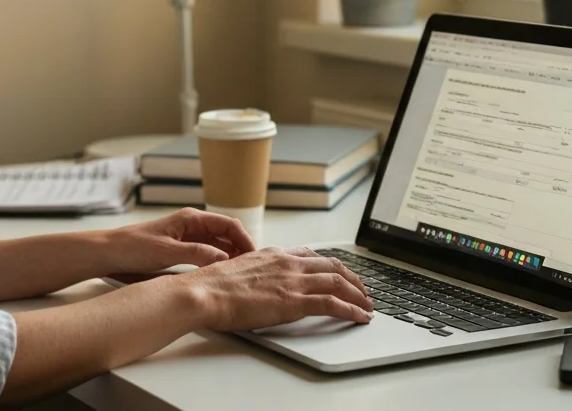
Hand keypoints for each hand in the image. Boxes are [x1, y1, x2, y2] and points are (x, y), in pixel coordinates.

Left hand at [102, 208, 256, 274]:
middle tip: (251, 269)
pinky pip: (205, 257)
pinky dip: (216, 265)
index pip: (229, 224)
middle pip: (226, 236)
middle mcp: (192, 226)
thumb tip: (224, 259)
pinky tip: (219, 278)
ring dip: (229, 259)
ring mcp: (187, 239)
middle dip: (241, 250)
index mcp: (191, 219)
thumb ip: (196, 254)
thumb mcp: (167, 251)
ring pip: (217, 247)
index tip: (253, 256)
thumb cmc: (132, 246)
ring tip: (240, 276)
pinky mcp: (180, 252)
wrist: (108, 253)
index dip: (244, 239)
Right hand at [176, 246, 373, 330]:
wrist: (204, 292)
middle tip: (362, 291)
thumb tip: (261, 282)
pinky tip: (359, 317)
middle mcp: (288, 263)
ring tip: (367, 306)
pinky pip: (333, 304)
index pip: (313, 255)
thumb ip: (258, 273)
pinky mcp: (294, 301)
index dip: (332, 265)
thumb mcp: (240, 270)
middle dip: (353, 279)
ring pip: (339, 282)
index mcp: (275, 254)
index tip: (341, 273)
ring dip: (358, 295)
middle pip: (333, 265)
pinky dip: (351, 310)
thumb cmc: (213, 286)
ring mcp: (293, 281)